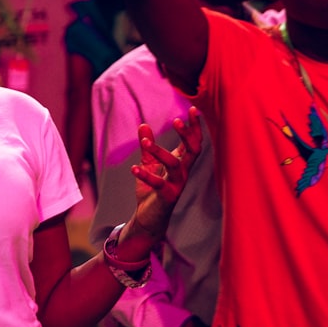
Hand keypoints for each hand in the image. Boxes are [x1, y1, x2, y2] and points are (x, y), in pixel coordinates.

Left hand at [130, 106, 202, 239]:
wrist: (149, 217)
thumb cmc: (152, 189)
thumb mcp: (148, 163)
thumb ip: (147, 146)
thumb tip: (143, 124)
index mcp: (181, 162)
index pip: (192, 142)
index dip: (194, 127)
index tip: (193, 109)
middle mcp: (183, 172)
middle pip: (193, 150)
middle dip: (187, 135)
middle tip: (177, 120)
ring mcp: (177, 185)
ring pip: (174, 165)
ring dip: (160, 151)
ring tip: (145, 142)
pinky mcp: (167, 197)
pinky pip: (158, 184)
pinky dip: (146, 175)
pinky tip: (134, 168)